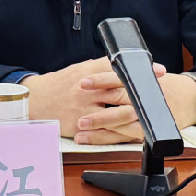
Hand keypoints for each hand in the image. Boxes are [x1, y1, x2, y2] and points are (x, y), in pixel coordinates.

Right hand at [22, 58, 195, 143]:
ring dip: (136, 114)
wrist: (36, 100)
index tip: (158, 70)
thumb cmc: (60, 83)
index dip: (139, 70)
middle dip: (142, 93)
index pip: (118, 68)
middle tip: (160, 95)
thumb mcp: (79, 68)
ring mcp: (84, 108)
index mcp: (88, 72)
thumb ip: (100, 66)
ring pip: (115, 113)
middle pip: (120, 90)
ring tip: (152, 115)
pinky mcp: (80, 125)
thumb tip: (122, 62)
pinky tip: (134, 132)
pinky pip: (104, 131)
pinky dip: (120, 132)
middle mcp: (87, 89)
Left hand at [74, 70, 195, 143]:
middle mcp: (143, 100)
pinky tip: (92, 138)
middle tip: (78, 112)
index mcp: (141, 82)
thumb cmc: (165, 85)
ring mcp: (145, 117)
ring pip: (120, 123)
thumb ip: (126, 73)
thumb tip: (103, 67)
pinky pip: (125, 136)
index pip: (119, 78)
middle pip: (118, 102)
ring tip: (80, 128)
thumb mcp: (148, 73)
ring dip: (99, 128)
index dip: (100, 80)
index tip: (83, 81)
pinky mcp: (146, 131)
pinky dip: (108, 138)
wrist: (190, 98)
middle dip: (97, 109)